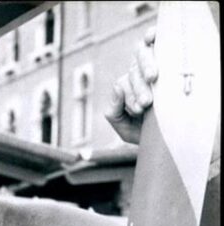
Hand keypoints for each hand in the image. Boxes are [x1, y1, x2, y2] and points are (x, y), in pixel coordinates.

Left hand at [106, 28, 157, 144]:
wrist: (168, 135)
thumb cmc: (145, 130)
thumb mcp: (124, 126)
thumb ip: (114, 111)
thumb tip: (117, 87)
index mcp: (127, 87)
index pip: (124, 84)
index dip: (130, 96)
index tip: (140, 109)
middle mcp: (138, 72)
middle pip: (134, 70)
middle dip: (139, 86)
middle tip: (146, 102)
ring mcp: (152, 61)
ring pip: (143, 54)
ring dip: (146, 66)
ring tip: (153, 78)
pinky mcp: (166, 53)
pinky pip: (154, 38)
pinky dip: (152, 34)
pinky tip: (152, 37)